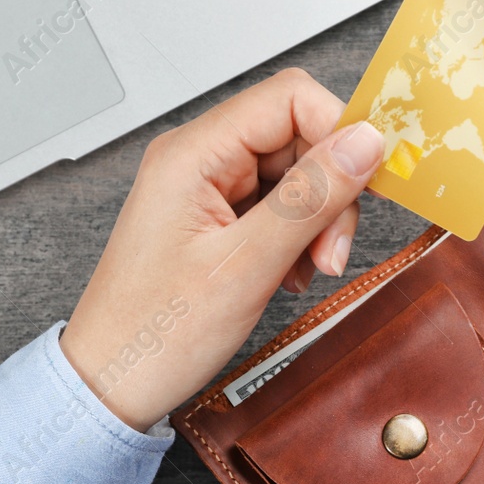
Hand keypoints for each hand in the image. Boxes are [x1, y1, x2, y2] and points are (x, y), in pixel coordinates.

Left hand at [60, 69, 384, 430]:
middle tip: (332, 251)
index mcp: (192, 154)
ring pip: (295, 175)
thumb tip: (364, 144)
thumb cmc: (154, 335)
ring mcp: (205, 189)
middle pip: (298, 137)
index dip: (339, 132)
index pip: (289, 99)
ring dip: (317, 221)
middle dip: (331, 191)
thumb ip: (310, 198)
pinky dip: (299, 237)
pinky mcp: (214, 218)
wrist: (112, 385)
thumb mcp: (247, 266)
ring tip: (310, 269)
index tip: (370, 179)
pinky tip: (292, 274)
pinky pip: (278, 207)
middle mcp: (197, 160)